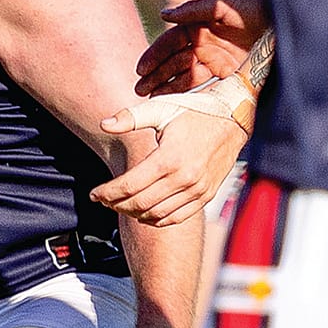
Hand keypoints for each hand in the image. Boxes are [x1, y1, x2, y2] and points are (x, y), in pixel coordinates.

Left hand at [94, 95, 248, 225]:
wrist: (234, 117)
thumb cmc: (194, 111)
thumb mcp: (161, 108)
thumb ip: (131, 117)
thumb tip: (104, 124)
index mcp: (169, 158)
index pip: (129, 185)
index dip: (107, 193)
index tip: (93, 194)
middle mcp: (184, 178)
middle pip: (139, 204)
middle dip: (115, 205)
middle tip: (103, 201)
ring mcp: (197, 190)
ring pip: (156, 214)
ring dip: (133, 214)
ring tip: (119, 205)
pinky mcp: (206, 195)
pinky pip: (176, 217)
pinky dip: (156, 219)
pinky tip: (143, 213)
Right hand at [135, 0, 270, 97]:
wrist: (288, 25)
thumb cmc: (257, 9)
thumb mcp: (225, 5)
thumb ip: (194, 9)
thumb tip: (164, 14)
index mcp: (201, 24)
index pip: (171, 41)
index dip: (155, 55)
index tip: (141, 70)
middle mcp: (205, 42)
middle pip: (174, 60)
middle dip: (155, 75)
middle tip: (139, 89)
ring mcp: (215, 59)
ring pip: (184, 75)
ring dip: (166, 86)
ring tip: (150, 98)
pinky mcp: (227, 74)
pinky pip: (202, 85)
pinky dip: (186, 93)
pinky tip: (171, 102)